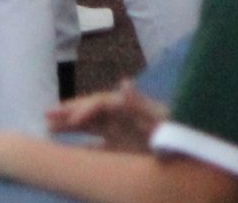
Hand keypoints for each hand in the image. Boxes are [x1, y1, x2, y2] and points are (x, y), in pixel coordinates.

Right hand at [46, 81, 166, 152]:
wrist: (190, 155)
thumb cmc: (177, 133)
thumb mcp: (161, 119)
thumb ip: (141, 103)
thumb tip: (124, 82)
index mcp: (129, 107)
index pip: (101, 103)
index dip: (85, 109)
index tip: (72, 120)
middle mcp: (121, 118)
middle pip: (90, 111)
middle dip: (69, 111)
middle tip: (47, 113)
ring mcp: (120, 134)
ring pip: (89, 128)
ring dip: (69, 126)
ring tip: (48, 126)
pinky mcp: (121, 150)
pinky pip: (95, 148)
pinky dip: (80, 149)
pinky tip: (66, 153)